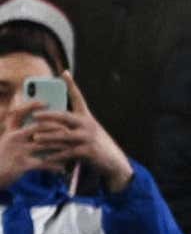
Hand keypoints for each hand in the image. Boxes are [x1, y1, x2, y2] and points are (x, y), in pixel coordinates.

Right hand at [0, 100, 64, 186]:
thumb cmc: (3, 161)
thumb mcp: (8, 145)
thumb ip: (21, 137)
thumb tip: (38, 133)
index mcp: (11, 132)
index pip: (20, 113)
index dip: (32, 106)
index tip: (46, 102)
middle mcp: (14, 138)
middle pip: (39, 128)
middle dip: (56, 128)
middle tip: (69, 130)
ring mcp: (18, 151)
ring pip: (45, 145)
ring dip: (60, 147)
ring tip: (71, 149)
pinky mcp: (22, 164)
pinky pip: (43, 163)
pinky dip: (54, 166)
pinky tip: (62, 168)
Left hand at [29, 71, 132, 191]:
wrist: (113, 161)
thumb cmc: (96, 145)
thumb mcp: (88, 131)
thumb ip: (73, 126)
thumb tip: (52, 122)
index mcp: (87, 117)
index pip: (78, 98)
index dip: (71, 85)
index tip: (64, 72)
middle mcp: (88, 125)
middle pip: (65, 117)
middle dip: (48, 115)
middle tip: (35, 115)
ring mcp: (88, 138)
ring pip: (63, 136)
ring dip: (48, 138)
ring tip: (35, 138)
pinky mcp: (87, 151)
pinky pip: (67, 152)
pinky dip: (55, 156)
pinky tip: (46, 157)